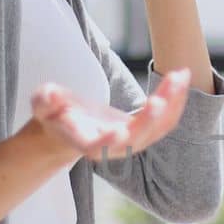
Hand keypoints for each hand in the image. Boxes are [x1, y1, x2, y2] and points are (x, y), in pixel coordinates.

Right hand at [29, 68, 190, 163]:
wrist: (70, 130)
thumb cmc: (54, 115)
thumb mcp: (43, 104)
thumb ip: (44, 101)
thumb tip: (48, 96)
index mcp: (86, 142)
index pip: (97, 147)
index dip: (107, 142)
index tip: (117, 132)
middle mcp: (113, 147)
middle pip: (136, 138)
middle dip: (150, 120)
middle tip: (160, 98)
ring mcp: (132, 141)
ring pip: (158, 129)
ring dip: (171, 104)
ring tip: (179, 76)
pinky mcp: (145, 132)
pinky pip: (167, 120)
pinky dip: (176, 101)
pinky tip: (181, 78)